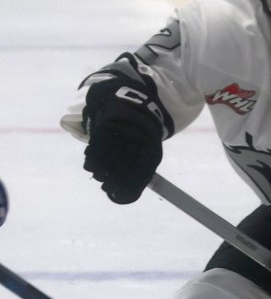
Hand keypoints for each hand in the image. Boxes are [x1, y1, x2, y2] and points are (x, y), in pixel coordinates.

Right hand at [82, 81, 163, 204]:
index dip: (130, 185)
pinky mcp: (107, 125)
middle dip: (114, 180)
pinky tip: (91, 166)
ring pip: (109, 157)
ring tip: (99, 178)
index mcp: (152, 147)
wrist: (133, 104)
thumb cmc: (141, 135)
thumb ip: (143, 171)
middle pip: (124, 166)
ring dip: (102, 171)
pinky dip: (93, 159)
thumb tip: (130, 193)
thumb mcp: (150, 150)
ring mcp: (122, 133)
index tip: (121, 195)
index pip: (141, 171)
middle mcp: (138, 140)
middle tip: (107, 188)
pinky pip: (98, 146)